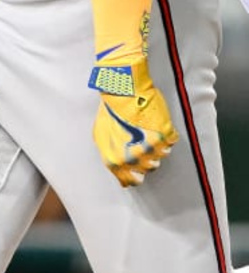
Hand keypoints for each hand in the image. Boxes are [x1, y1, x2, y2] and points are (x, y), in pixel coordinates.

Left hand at [90, 54, 176, 185]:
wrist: (123, 91)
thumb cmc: (110, 111)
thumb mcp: (101, 137)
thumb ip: (111, 155)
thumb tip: (118, 168)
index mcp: (116, 160)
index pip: (132, 181)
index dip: (135, 176)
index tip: (138, 172)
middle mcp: (135, 157)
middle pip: (149, 168)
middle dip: (146, 158)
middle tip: (141, 143)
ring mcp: (152, 146)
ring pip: (162, 156)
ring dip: (157, 146)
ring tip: (147, 131)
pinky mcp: (166, 134)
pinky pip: (171, 142)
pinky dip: (166, 135)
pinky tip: (156, 125)